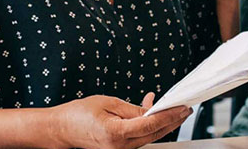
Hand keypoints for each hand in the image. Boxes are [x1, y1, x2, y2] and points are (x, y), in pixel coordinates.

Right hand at [49, 93, 190, 148]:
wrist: (62, 129)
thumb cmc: (78, 114)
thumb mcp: (107, 103)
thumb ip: (131, 109)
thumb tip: (151, 110)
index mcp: (115, 133)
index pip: (150, 124)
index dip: (168, 115)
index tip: (181, 107)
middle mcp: (120, 146)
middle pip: (154, 134)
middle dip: (172, 121)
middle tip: (185, 109)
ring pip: (149, 137)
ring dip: (162, 124)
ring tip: (173, 110)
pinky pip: (139, 137)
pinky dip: (149, 126)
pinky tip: (150, 113)